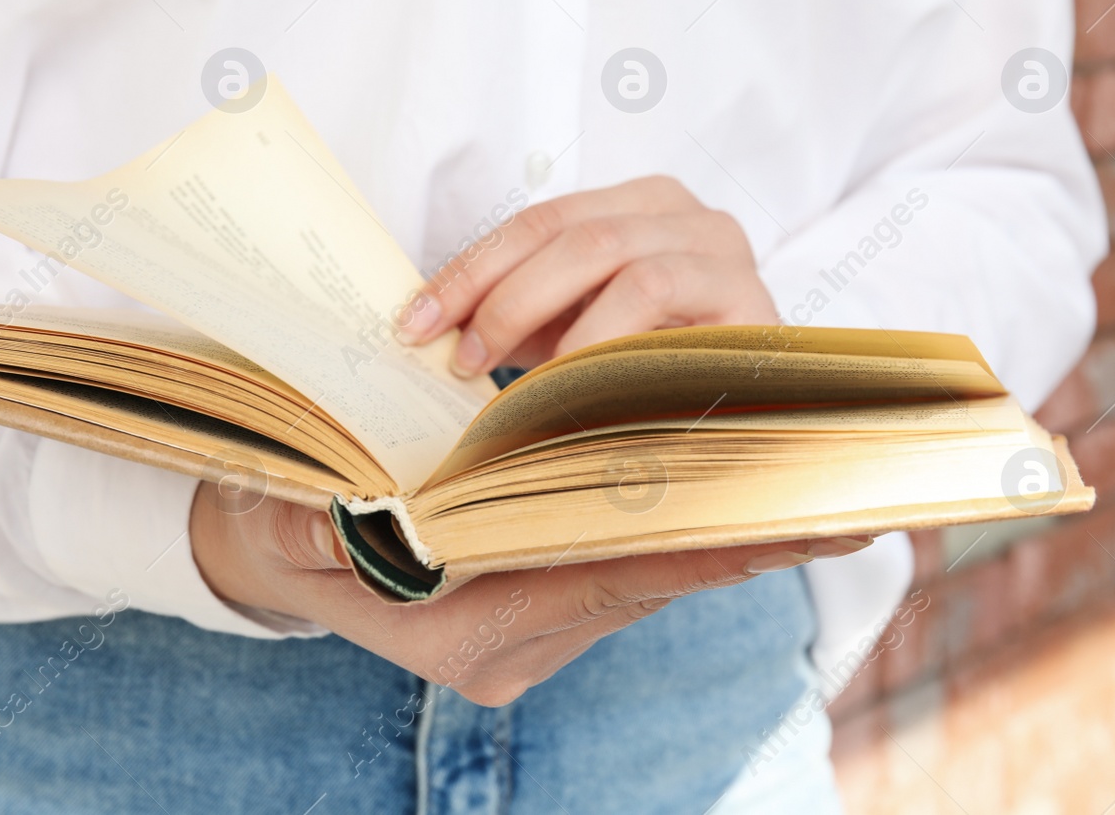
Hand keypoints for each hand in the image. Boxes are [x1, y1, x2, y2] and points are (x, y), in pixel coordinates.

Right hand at [190, 485, 868, 706]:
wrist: (270, 562)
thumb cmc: (281, 536)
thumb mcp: (284, 525)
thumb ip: (317, 525)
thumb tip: (353, 512)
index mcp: (466, 634)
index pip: (609, 579)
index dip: (708, 545)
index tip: (804, 519)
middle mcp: (517, 638)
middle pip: (649, 576)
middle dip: (740, 535)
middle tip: (844, 494)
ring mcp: (535, 620)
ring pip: (647, 566)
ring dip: (716, 523)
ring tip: (807, 476)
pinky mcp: (542, 591)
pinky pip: (625, 555)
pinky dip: (673, 519)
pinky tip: (728, 479)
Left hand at [397, 175, 777, 377]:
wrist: (762, 417)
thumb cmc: (658, 371)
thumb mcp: (575, 333)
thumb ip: (519, 318)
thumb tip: (427, 328)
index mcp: (638, 206)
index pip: (536, 222)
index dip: (469, 269)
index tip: (413, 321)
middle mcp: (686, 214)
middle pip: (569, 231)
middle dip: (496, 293)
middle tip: (455, 355)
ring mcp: (722, 250)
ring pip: (613, 255)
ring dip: (542, 315)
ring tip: (503, 376)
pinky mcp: (750, 298)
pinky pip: (659, 295)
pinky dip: (603, 337)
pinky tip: (570, 382)